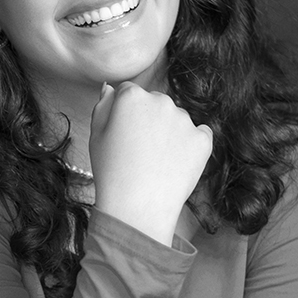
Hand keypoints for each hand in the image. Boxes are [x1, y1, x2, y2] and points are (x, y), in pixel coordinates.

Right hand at [89, 82, 212, 244]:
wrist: (137, 208)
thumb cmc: (112, 173)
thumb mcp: (96, 136)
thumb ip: (104, 106)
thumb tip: (112, 89)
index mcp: (132, 97)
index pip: (129, 92)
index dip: (125, 114)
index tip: (124, 134)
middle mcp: (161, 102)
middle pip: (156, 103)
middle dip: (149, 120)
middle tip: (140, 151)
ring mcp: (185, 120)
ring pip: (177, 119)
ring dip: (170, 132)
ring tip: (157, 162)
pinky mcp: (202, 140)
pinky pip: (199, 135)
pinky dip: (191, 145)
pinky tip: (176, 163)